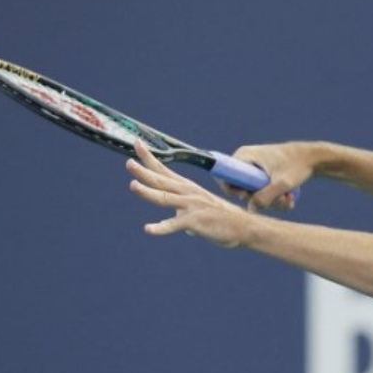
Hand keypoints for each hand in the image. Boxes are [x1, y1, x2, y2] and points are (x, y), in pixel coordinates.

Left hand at [127, 139, 252, 247]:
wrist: (244, 227)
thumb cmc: (223, 218)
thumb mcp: (201, 209)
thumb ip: (186, 212)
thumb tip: (180, 220)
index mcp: (187, 188)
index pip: (164, 169)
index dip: (149, 157)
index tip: (137, 144)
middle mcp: (188, 193)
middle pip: (161, 180)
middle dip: (144, 171)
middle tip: (129, 162)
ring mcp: (191, 206)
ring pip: (165, 198)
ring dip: (148, 192)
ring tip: (133, 185)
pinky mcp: (195, 222)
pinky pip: (175, 225)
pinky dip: (161, 228)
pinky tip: (148, 229)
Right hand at [221, 142, 317, 211]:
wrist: (314, 158)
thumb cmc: (298, 166)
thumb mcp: (282, 184)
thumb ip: (266, 197)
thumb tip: (250, 209)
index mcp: (244, 155)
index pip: (224, 176)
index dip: (232, 191)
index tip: (248, 196)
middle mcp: (245, 160)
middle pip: (239, 188)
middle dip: (258, 199)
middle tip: (278, 201)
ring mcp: (253, 167)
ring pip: (253, 192)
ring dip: (270, 200)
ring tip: (288, 200)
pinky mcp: (262, 173)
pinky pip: (261, 190)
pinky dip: (273, 197)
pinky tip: (289, 198)